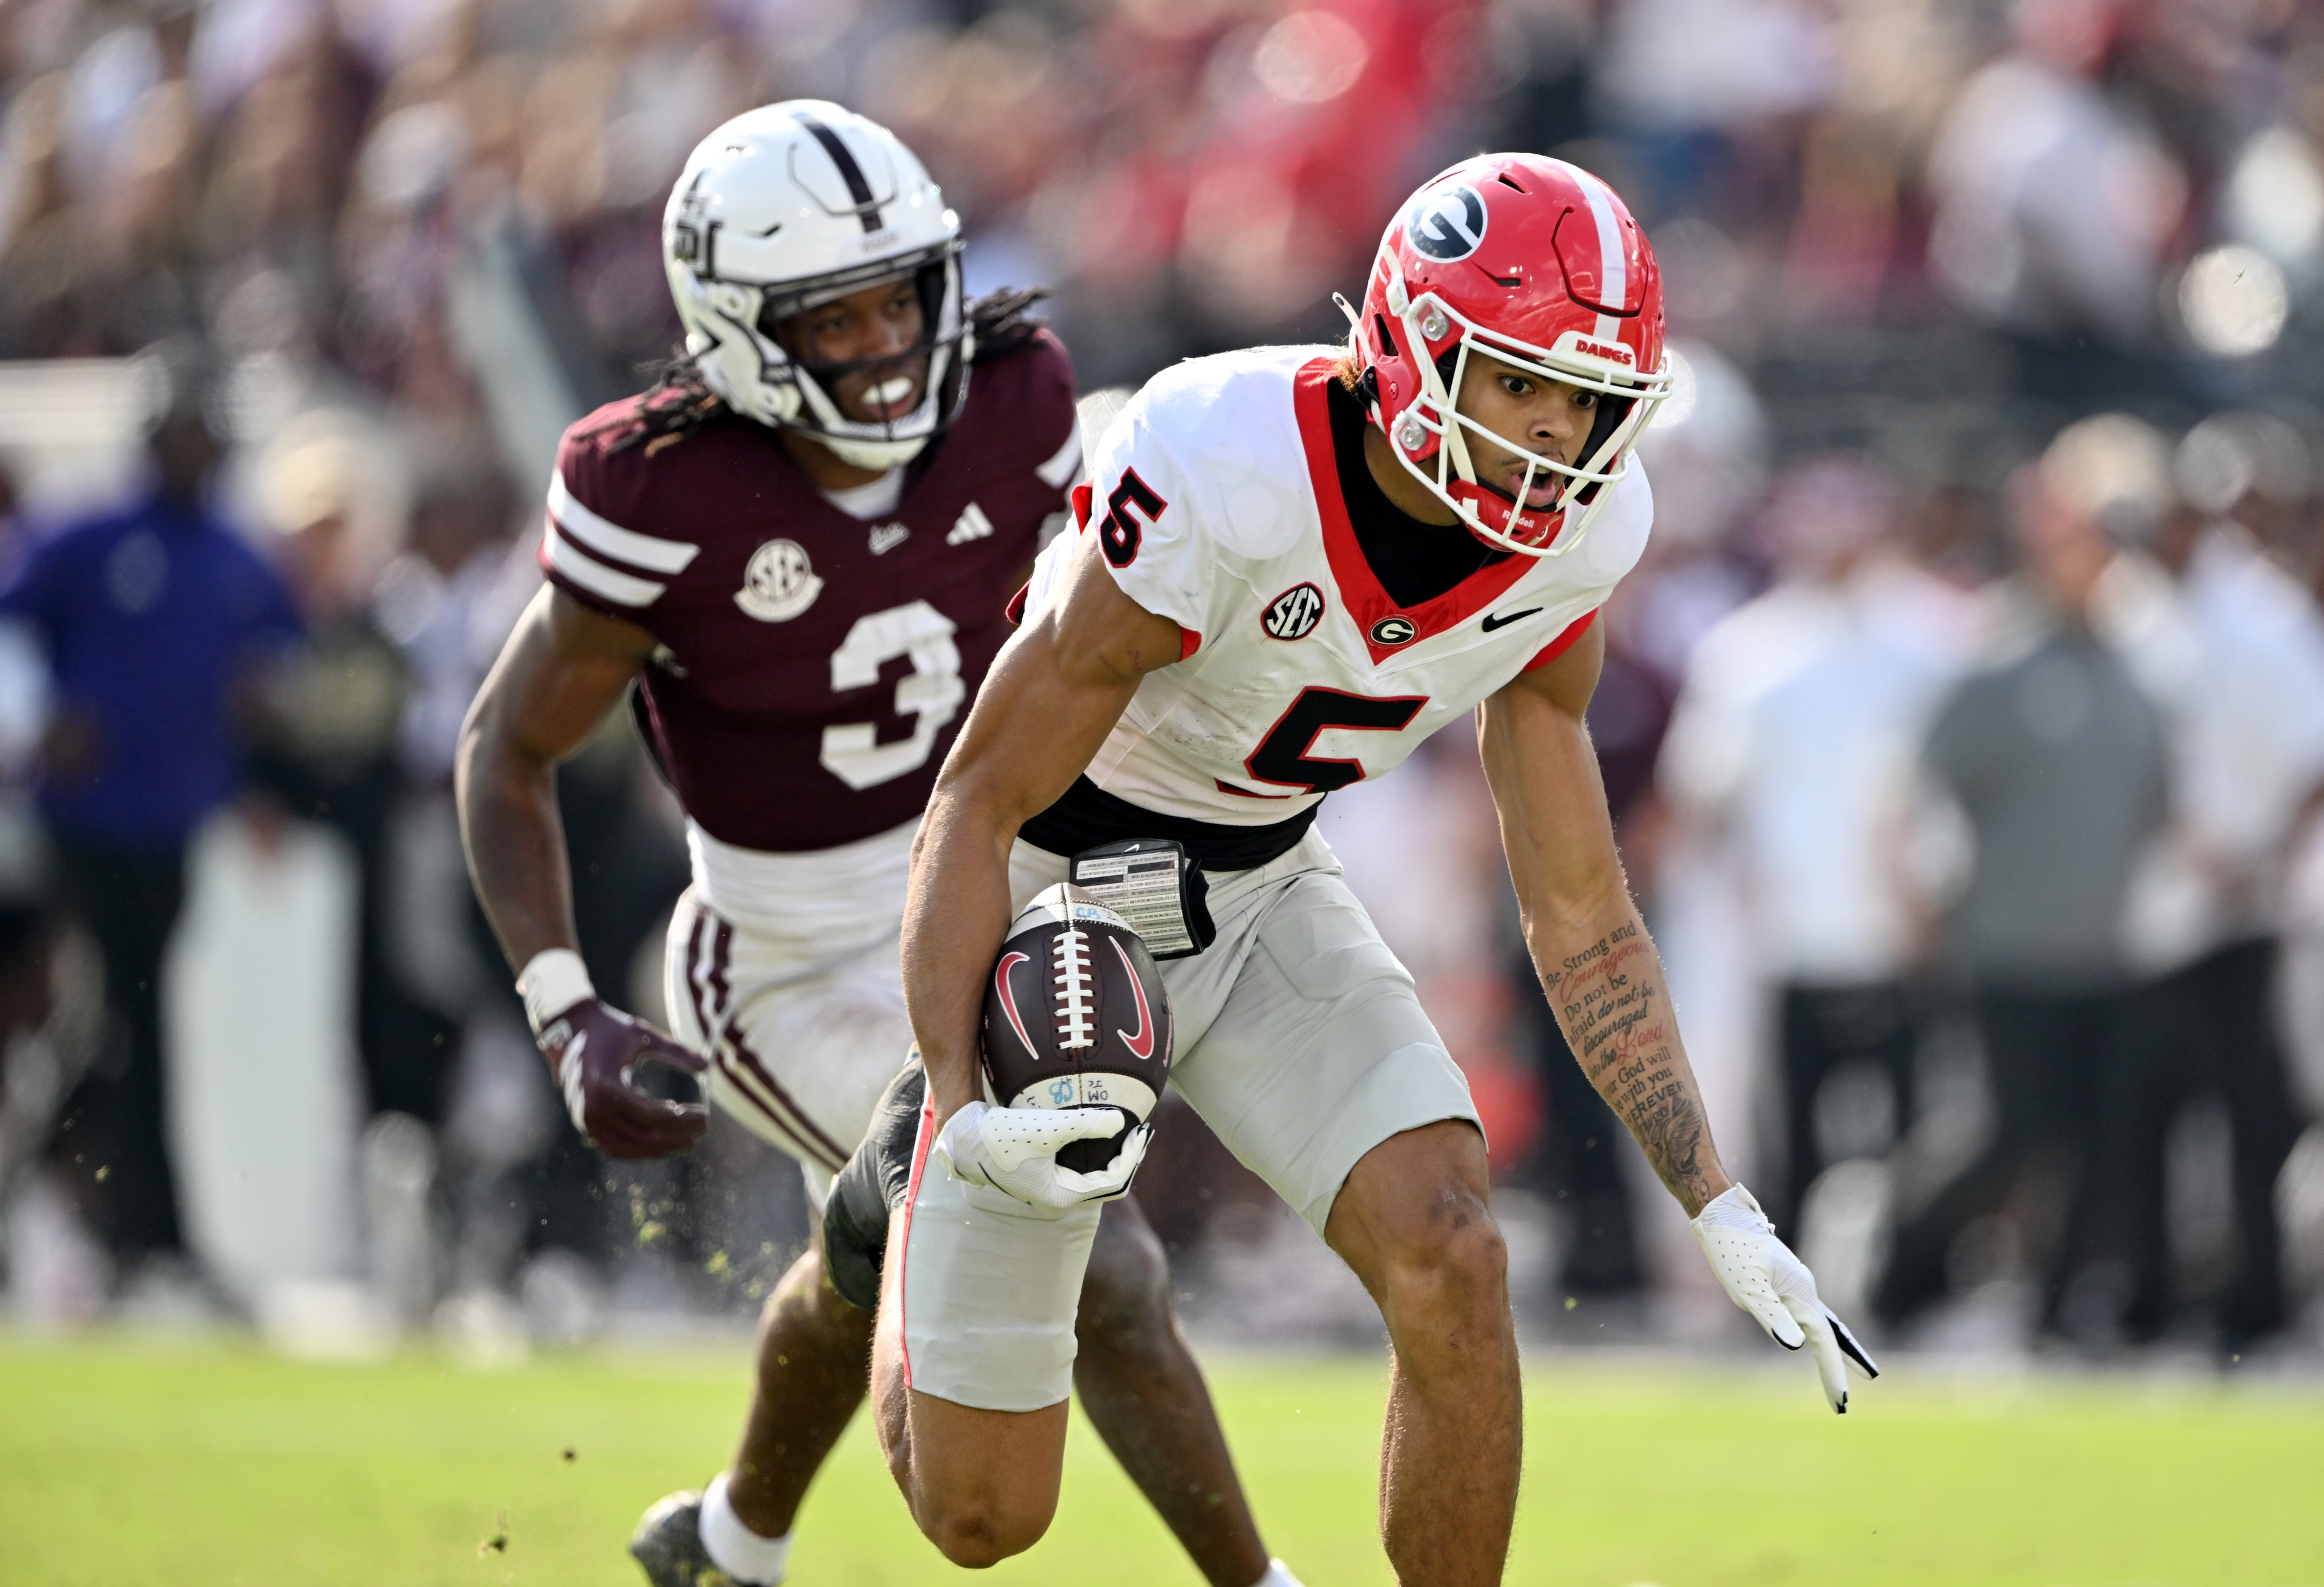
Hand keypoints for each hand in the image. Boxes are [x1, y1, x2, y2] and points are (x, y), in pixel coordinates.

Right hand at [535, 998, 709, 1158]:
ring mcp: (586, 1120)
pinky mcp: (586, 1125)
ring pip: (628, 1148)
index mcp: (605, 1085)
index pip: (650, 1115)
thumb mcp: (643, 1036)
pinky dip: (640, 1150)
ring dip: (660, 1148)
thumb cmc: (610, 1031)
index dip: (681, 1120)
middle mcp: (592, 1108)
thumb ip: (676, 1051)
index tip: (706, 1115)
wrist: (568, 1032)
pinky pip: (615, 1147)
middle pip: (642, 1135)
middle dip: (677, 1136)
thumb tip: (709, 1065)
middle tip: (704, 1127)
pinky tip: (664, 1142)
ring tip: (688, 1140)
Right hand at [932, 1100, 1149, 1210]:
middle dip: (1126, 1159)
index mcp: (1062, 1197)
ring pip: (1094, 1178)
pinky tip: (1098, 1131)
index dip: (1132, 1157)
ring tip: (1127, 1131)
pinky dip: (1093, 1154)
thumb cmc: (1002, 1135)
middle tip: (1142, 1131)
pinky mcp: (1043, 1176)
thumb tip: (1119, 1122)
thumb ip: (1086, 1125)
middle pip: (1107, 1184)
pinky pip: (1079, 1169)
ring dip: (1111, 1157)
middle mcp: (1057, 1200)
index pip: (1113, 1182)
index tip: (1142, 1130)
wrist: (964, 1137)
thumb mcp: (1048, 1127)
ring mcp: (1049, 1189)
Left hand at [1690, 1184, 1878, 1412]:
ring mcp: (1795, 1283)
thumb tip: (1798, 1346)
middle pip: (1833, 1332)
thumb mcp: (1746, 1287)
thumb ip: (1772, 1315)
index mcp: (1800, 1293)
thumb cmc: (1730, 1249)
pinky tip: (1819, 1335)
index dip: (1833, 1372)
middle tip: (1866, 1384)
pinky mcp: (1783, 1279)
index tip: (1841, 1403)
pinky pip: (1809, 1311)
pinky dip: (1821, 1328)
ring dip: (1838, 1345)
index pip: (1823, 1342)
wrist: (1720, 1213)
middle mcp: (1804, 1288)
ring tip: (1859, 1365)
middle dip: (1847, 1360)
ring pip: (1824, 1321)